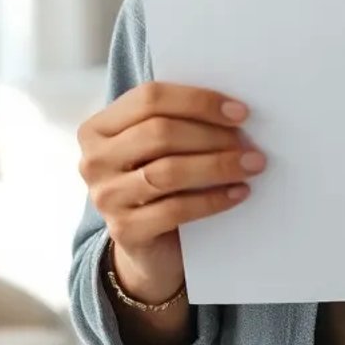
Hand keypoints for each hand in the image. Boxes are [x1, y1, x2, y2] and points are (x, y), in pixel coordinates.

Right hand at [77, 82, 264, 300]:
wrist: (148, 246)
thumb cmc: (159, 181)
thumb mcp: (158, 148)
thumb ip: (179, 122)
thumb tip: (233, 109)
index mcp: (98, 127)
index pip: (149, 98)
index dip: (198, 101)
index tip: (240, 112)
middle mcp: (93, 160)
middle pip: (159, 133)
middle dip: (211, 135)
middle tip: (249, 142)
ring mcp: (105, 197)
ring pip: (168, 172)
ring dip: (217, 166)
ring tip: (251, 165)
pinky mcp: (124, 230)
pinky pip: (175, 209)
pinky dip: (213, 200)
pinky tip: (238, 192)